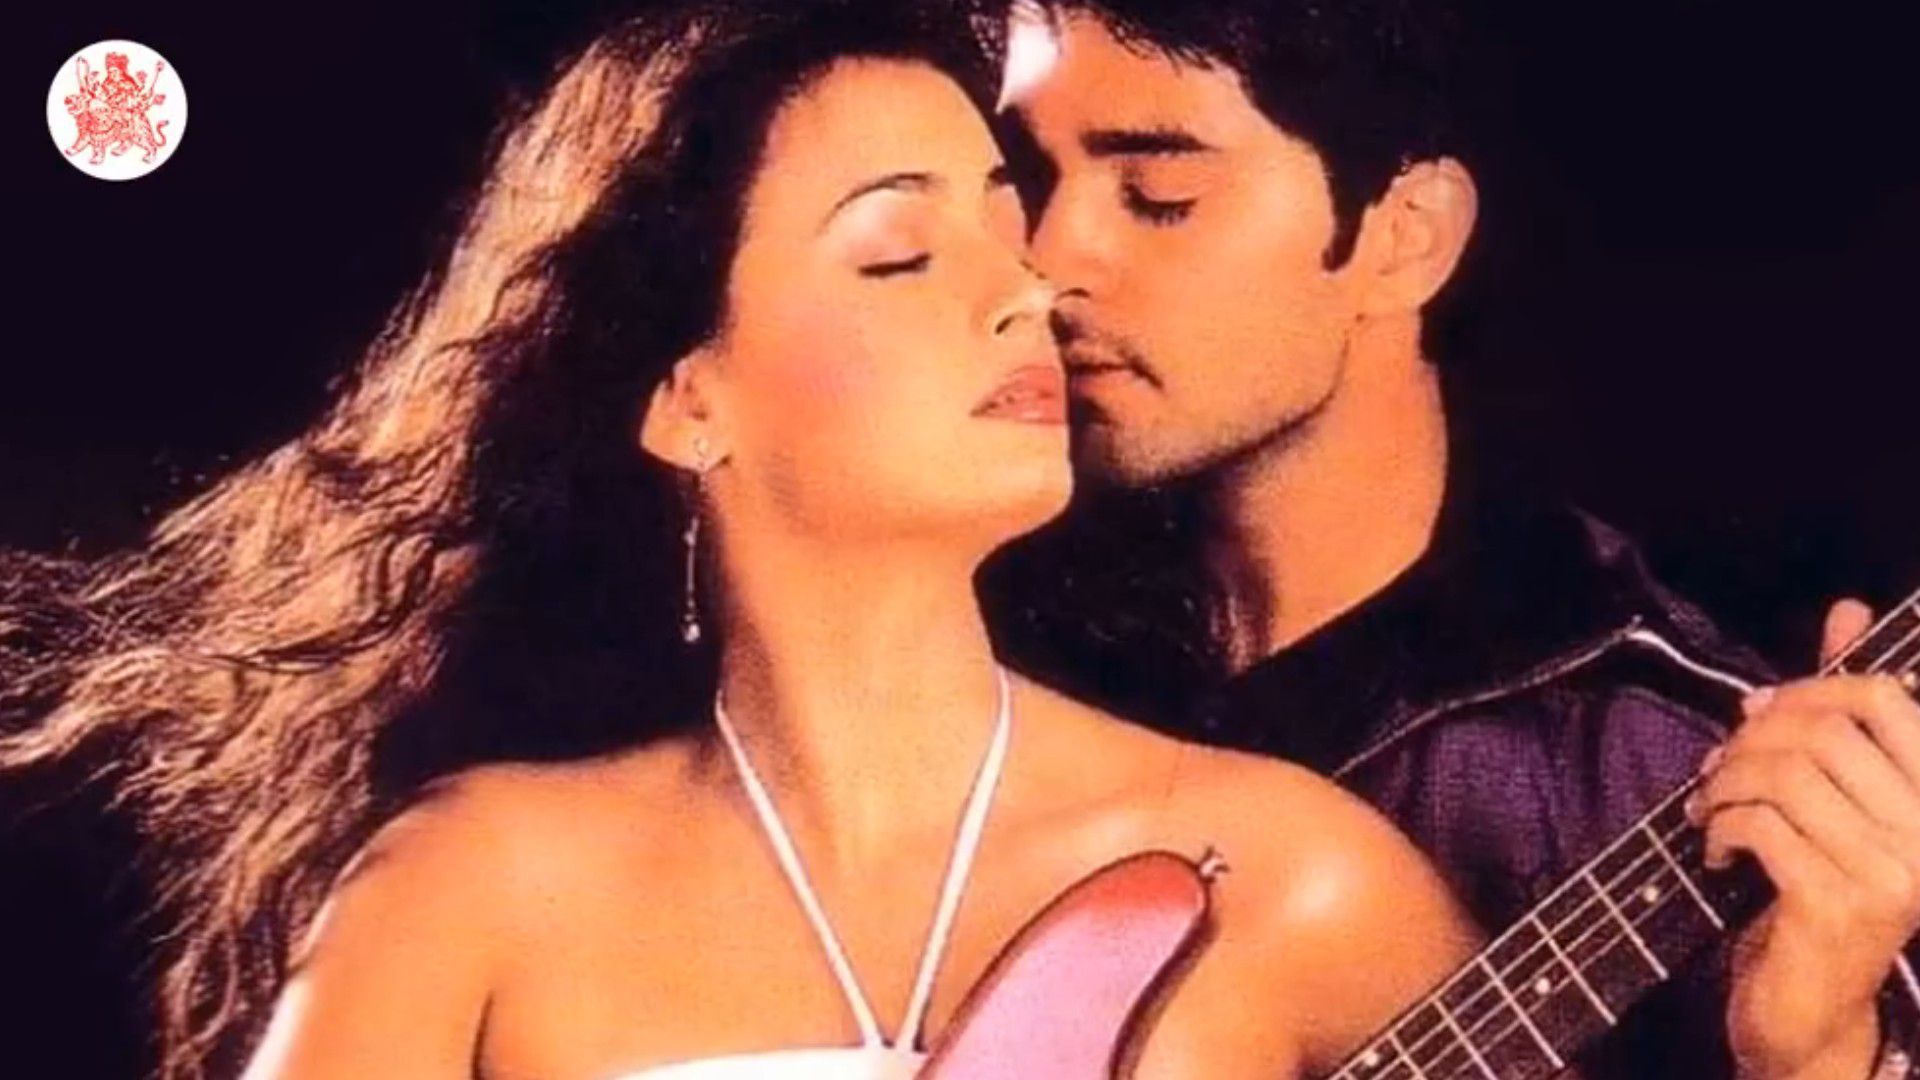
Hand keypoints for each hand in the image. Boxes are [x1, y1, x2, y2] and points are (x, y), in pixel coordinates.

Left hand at [1689, 600, 1919, 1078]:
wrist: (1811, 998)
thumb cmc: (1823, 882)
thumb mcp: (1835, 794)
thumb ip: (1844, 707)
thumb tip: (1848, 610)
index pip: (1885, 699)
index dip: (1809, 687)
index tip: (1756, 709)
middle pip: (1822, 732)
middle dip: (1749, 738)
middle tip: (1716, 766)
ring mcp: (1891, 871)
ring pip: (1785, 774)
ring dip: (1724, 782)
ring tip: (1707, 806)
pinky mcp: (1840, 903)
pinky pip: (1761, 825)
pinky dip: (1720, 826)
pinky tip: (1715, 846)